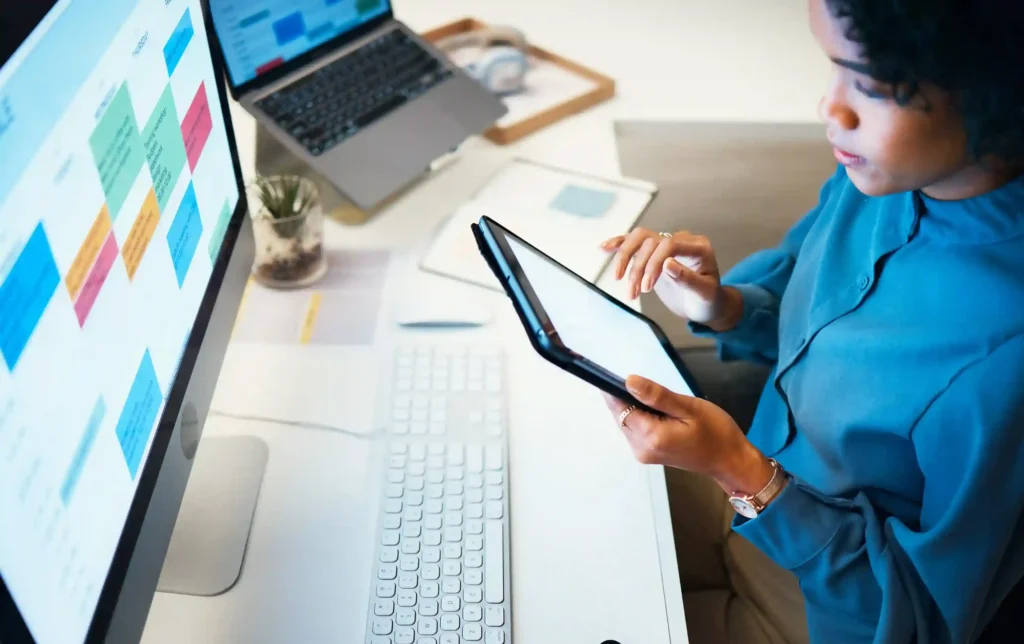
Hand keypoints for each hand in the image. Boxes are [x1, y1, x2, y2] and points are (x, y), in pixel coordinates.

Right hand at [601, 228, 740, 328]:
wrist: (704, 305)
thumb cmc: (708, 301)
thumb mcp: (704, 294)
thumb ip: (688, 279)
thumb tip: (667, 264)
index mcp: (698, 247)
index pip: (669, 244)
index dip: (654, 263)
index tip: (646, 287)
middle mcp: (682, 240)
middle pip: (651, 241)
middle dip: (639, 267)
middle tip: (634, 292)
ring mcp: (666, 244)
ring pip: (639, 239)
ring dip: (626, 258)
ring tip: (618, 279)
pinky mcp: (654, 252)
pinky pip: (635, 242)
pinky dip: (620, 244)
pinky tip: (604, 248)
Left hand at [604, 375, 775, 494]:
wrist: (729, 460)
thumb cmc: (716, 432)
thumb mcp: (689, 408)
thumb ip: (657, 395)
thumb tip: (628, 381)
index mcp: (651, 436)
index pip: (619, 407)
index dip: (616, 390)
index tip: (620, 375)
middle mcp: (641, 448)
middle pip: (620, 415)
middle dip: (629, 398)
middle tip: (654, 390)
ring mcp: (643, 454)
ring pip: (626, 421)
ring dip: (637, 408)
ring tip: (663, 403)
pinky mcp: (647, 454)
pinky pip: (635, 429)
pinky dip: (643, 417)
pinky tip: (661, 414)